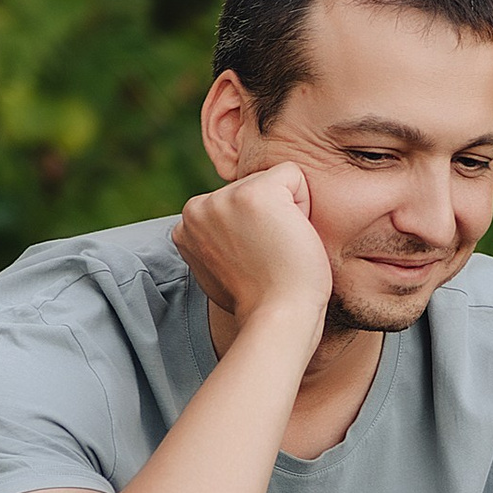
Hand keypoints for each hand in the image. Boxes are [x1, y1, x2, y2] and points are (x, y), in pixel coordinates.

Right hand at [174, 161, 333, 326]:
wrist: (278, 317)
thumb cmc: (262, 300)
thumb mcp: (223, 267)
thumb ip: (219, 240)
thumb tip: (228, 233)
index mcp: (187, 224)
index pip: (235, 201)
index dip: (256, 228)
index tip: (254, 262)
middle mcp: (198, 207)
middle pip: (253, 186)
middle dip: (271, 216)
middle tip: (269, 258)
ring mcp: (224, 198)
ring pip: (273, 181)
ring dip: (287, 213)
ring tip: (278, 250)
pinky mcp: (255, 194)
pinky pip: (293, 175)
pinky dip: (305, 203)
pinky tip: (291, 237)